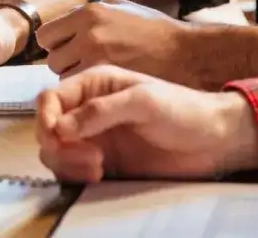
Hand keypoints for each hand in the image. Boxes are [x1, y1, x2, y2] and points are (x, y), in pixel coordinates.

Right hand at [36, 65, 257, 181]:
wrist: (212, 139)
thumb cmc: (183, 109)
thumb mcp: (144, 101)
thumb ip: (102, 110)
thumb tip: (62, 126)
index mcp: (96, 83)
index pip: (51, 97)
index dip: (44, 117)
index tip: (55, 136)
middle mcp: (89, 108)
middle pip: (48, 127)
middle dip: (57, 145)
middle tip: (88, 157)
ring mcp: (95, 137)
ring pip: (56, 151)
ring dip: (67, 162)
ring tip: (97, 167)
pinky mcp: (103, 161)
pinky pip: (72, 169)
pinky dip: (76, 174)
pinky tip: (99, 174)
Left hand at [37, 0, 196, 85]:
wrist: (184, 53)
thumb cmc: (155, 31)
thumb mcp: (122, 8)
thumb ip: (90, 14)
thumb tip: (66, 22)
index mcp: (89, 13)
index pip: (46, 35)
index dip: (56, 44)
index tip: (67, 49)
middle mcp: (88, 33)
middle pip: (52, 59)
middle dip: (65, 64)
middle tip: (85, 67)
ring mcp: (96, 58)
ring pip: (64, 78)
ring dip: (76, 80)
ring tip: (98, 78)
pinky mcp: (106, 80)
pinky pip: (83, 90)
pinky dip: (90, 92)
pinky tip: (106, 88)